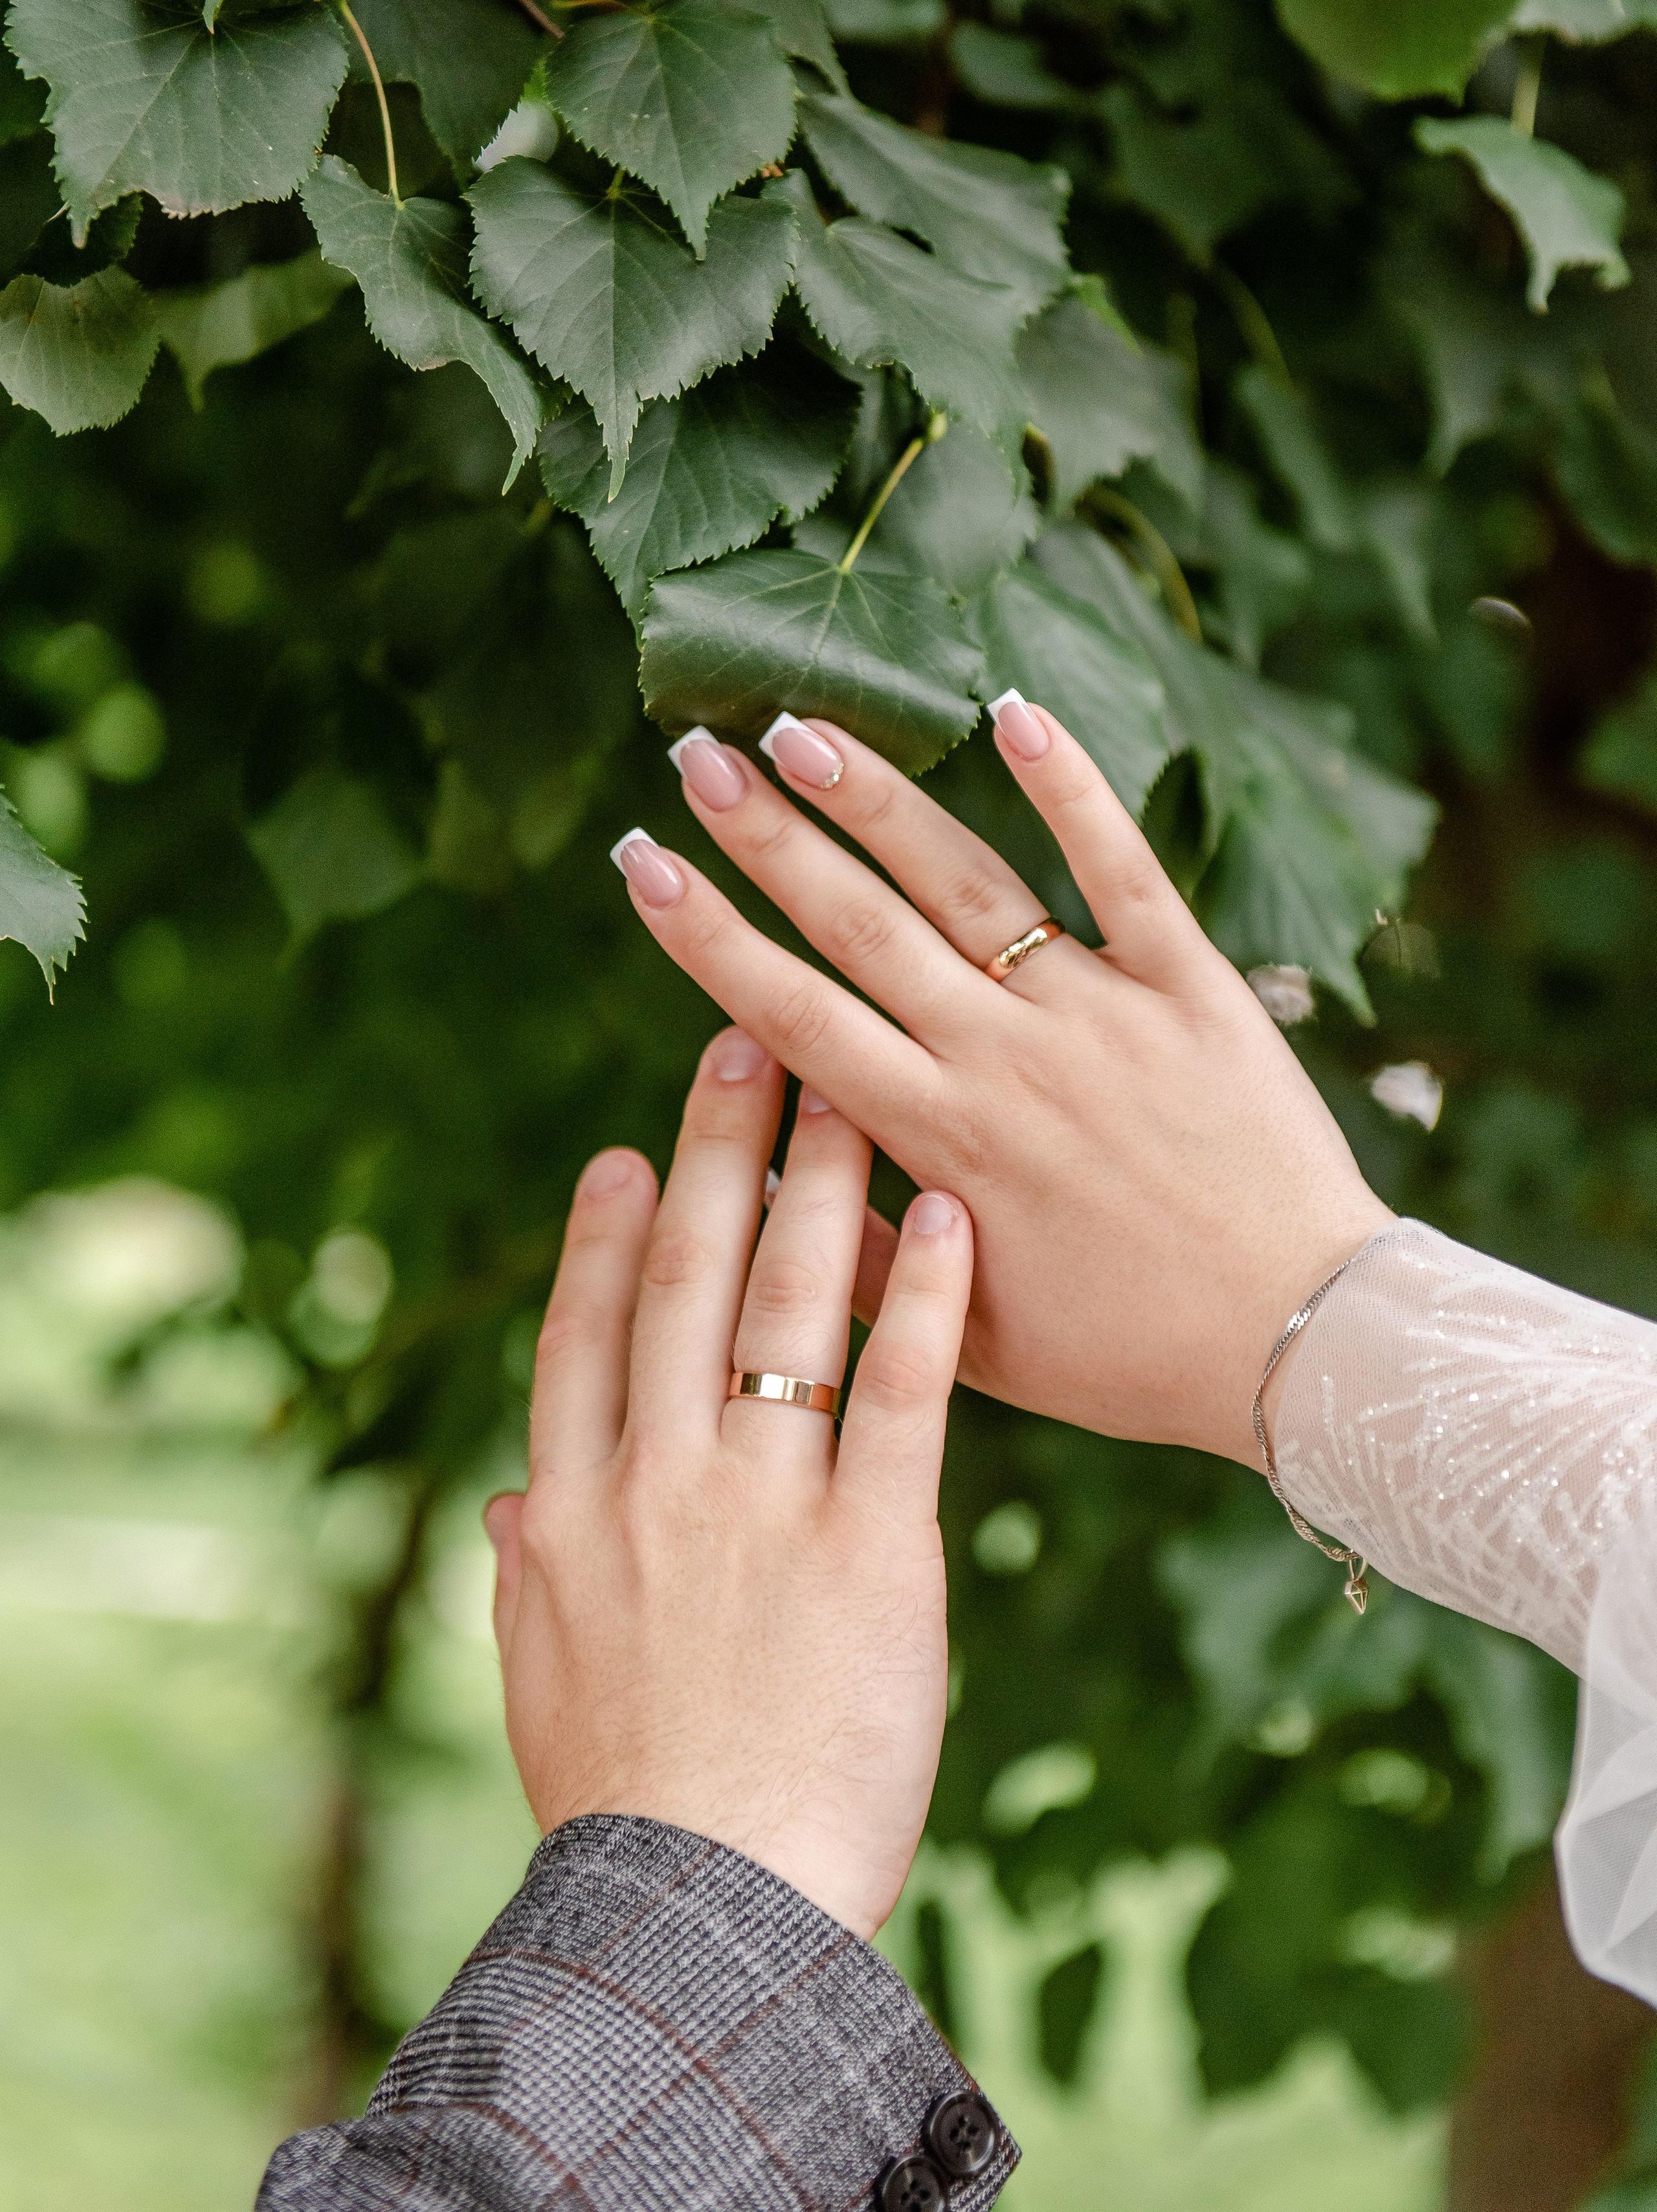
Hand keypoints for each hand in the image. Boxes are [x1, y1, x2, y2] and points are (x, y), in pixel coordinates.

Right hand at [482, 1028, 971, 1939]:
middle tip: (742, 1049)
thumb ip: (527, 1577)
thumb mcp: (542, 1686)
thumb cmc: (629, 1810)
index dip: (608, 1238)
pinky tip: (951, 1218)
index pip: (589, 1339)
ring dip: (820, 1188)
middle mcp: (663, 1481)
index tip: (625, 1155)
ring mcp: (765, 1504)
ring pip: (790, 1310)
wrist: (703, 1912)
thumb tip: (506, 1502)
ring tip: (847, 1091)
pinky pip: (903, 1396)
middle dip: (714, 1157)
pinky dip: (925, 1301)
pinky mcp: (874, 1547)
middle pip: (688, 1285)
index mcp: (580, 1513)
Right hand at [607, 706, 1390, 1467]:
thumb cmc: (1131, 1357)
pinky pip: (1123, 871)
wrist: (1302, 1345)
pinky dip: (1072, 790)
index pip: (792, 1016)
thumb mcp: (974, 1345)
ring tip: (800, 727)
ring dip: (877, 799)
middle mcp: (1005, 1062)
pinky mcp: (1194, 990)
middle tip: (695, 757)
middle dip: (766, 836)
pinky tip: (1013, 714)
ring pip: (965, 883)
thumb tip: (765, 1179)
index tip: (640, 862)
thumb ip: (864, 1260)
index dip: (705, 933)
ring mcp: (1100, 1015)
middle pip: (858, 925)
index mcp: (940, 1143)